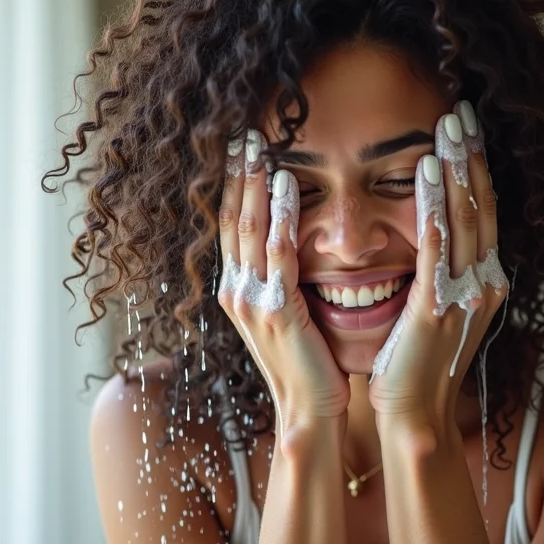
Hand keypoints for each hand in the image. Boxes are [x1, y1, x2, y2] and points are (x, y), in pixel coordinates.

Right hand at [217, 130, 350, 441]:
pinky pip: (278, 253)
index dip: (235, 187)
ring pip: (249, 228)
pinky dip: (280, 215)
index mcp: (239, 289)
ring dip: (253, 182)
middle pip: (234, 219)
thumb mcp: (286, 315)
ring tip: (258, 143)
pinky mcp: (276, 310)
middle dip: (237, 174)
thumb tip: (291, 246)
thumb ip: (281, 280)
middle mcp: (237, 289)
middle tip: (242, 132)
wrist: (309, 411)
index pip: (234, 227)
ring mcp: (252, 300)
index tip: (241, 150)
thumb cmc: (305, 363)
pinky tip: (285, 183)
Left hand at [367, 101, 508, 430]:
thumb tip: (431, 239)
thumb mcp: (438, 312)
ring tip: (449, 125)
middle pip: (480, 207)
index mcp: (483, 283)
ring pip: (465, 217)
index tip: (466, 133)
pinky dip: (435, 204)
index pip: (482, 215)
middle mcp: (483, 283)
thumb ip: (442, 276)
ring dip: (458, 168)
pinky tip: (429, 170)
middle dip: (472, 157)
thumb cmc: (417, 364)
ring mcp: (464, 294)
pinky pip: (437, 244)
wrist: (414, 414)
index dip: (476, 171)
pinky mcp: (437, 306)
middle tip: (461, 112)